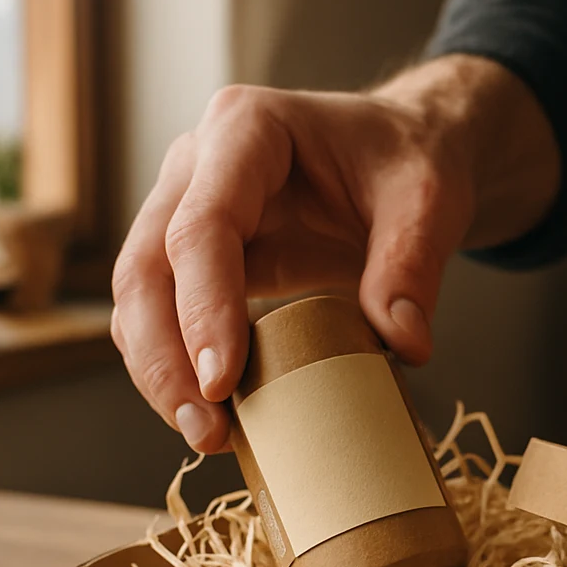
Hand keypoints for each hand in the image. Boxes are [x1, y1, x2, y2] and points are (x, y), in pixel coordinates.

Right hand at [110, 56, 556, 452]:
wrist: (403, 153)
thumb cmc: (408, 161)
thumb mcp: (428, 200)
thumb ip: (413, 264)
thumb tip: (404, 345)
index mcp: (247, 129)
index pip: (203, 225)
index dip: (204, 307)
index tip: (221, 382)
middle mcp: (197, 165)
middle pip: (147, 266)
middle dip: (165, 357)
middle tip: (206, 429)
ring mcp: (184, 209)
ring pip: (138, 297)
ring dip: (160, 372)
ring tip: (208, 436)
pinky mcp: (192, 257)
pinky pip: (162, 315)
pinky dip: (176, 368)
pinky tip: (213, 416)